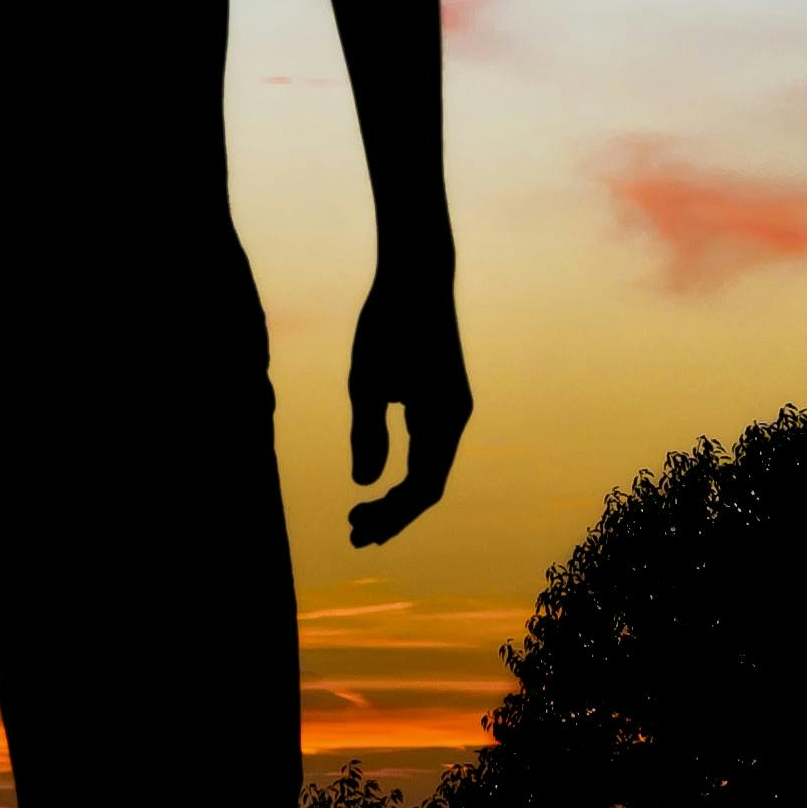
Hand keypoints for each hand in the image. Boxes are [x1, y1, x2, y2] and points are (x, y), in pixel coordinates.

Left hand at [345, 270, 470, 547]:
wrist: (416, 274)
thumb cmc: (387, 324)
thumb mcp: (366, 381)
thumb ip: (366, 433)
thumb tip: (364, 484)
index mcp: (443, 419)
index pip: (422, 488)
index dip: (391, 516)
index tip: (356, 531)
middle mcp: (455, 418)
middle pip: (428, 485)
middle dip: (392, 514)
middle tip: (352, 533)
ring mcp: (451, 408)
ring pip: (429, 468)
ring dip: (397, 495)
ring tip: (360, 514)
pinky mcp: (442, 396)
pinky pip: (428, 447)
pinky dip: (405, 469)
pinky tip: (379, 477)